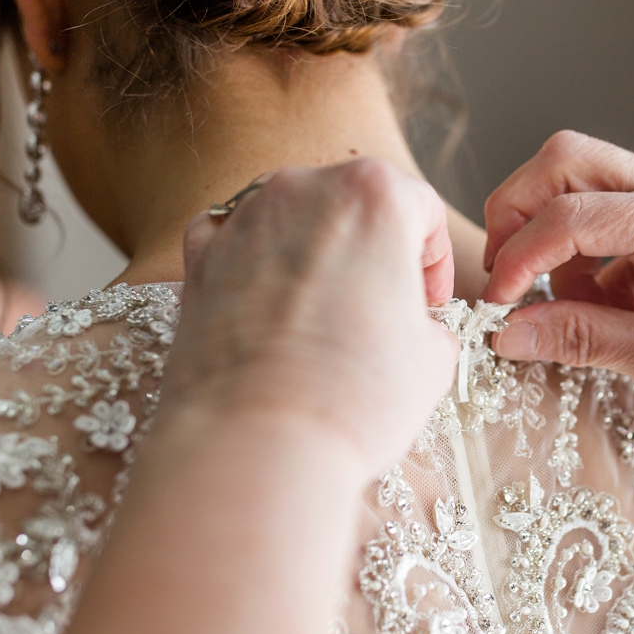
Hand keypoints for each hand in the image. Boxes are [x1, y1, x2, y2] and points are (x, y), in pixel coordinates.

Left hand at [163, 159, 458, 473]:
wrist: (257, 445)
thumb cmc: (356, 398)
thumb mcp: (433, 359)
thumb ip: (429, 321)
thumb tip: (414, 326)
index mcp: (373, 194)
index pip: (420, 207)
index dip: (435, 261)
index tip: (429, 304)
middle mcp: (303, 188)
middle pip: (353, 202)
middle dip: (372, 251)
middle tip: (382, 310)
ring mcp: (242, 218)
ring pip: (291, 217)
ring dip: (314, 255)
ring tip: (324, 316)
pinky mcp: (198, 258)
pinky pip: (233, 242)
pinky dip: (253, 266)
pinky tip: (270, 312)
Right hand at [482, 131, 633, 449]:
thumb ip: (582, 340)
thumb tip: (504, 332)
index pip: (574, 214)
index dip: (520, 258)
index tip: (494, 306)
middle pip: (564, 163)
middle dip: (517, 215)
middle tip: (502, 282)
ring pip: (572, 183)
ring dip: (543, 239)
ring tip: (560, 308)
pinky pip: (592, 222)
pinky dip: (571, 263)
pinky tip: (590, 309)